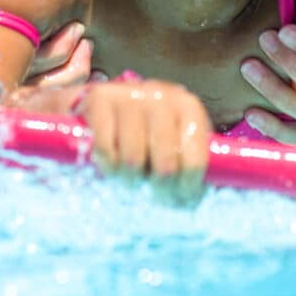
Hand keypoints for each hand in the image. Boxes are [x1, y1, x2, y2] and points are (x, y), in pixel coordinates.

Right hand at [75, 78, 211, 204]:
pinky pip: (105, 149)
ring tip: (132, 176)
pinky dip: (108, 165)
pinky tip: (113, 163)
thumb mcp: (176, 135)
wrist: (111, 96)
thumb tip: (191, 200)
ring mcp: (130, 95)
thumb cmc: (150, 124)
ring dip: (131, 178)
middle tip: (154, 191)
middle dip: (160, 187)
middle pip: (165, 165)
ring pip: (133, 159)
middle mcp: (161, 96)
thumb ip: (187, 161)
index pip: (194, 160)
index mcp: (188, 106)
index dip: (188, 187)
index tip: (180, 195)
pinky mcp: (101, 98)